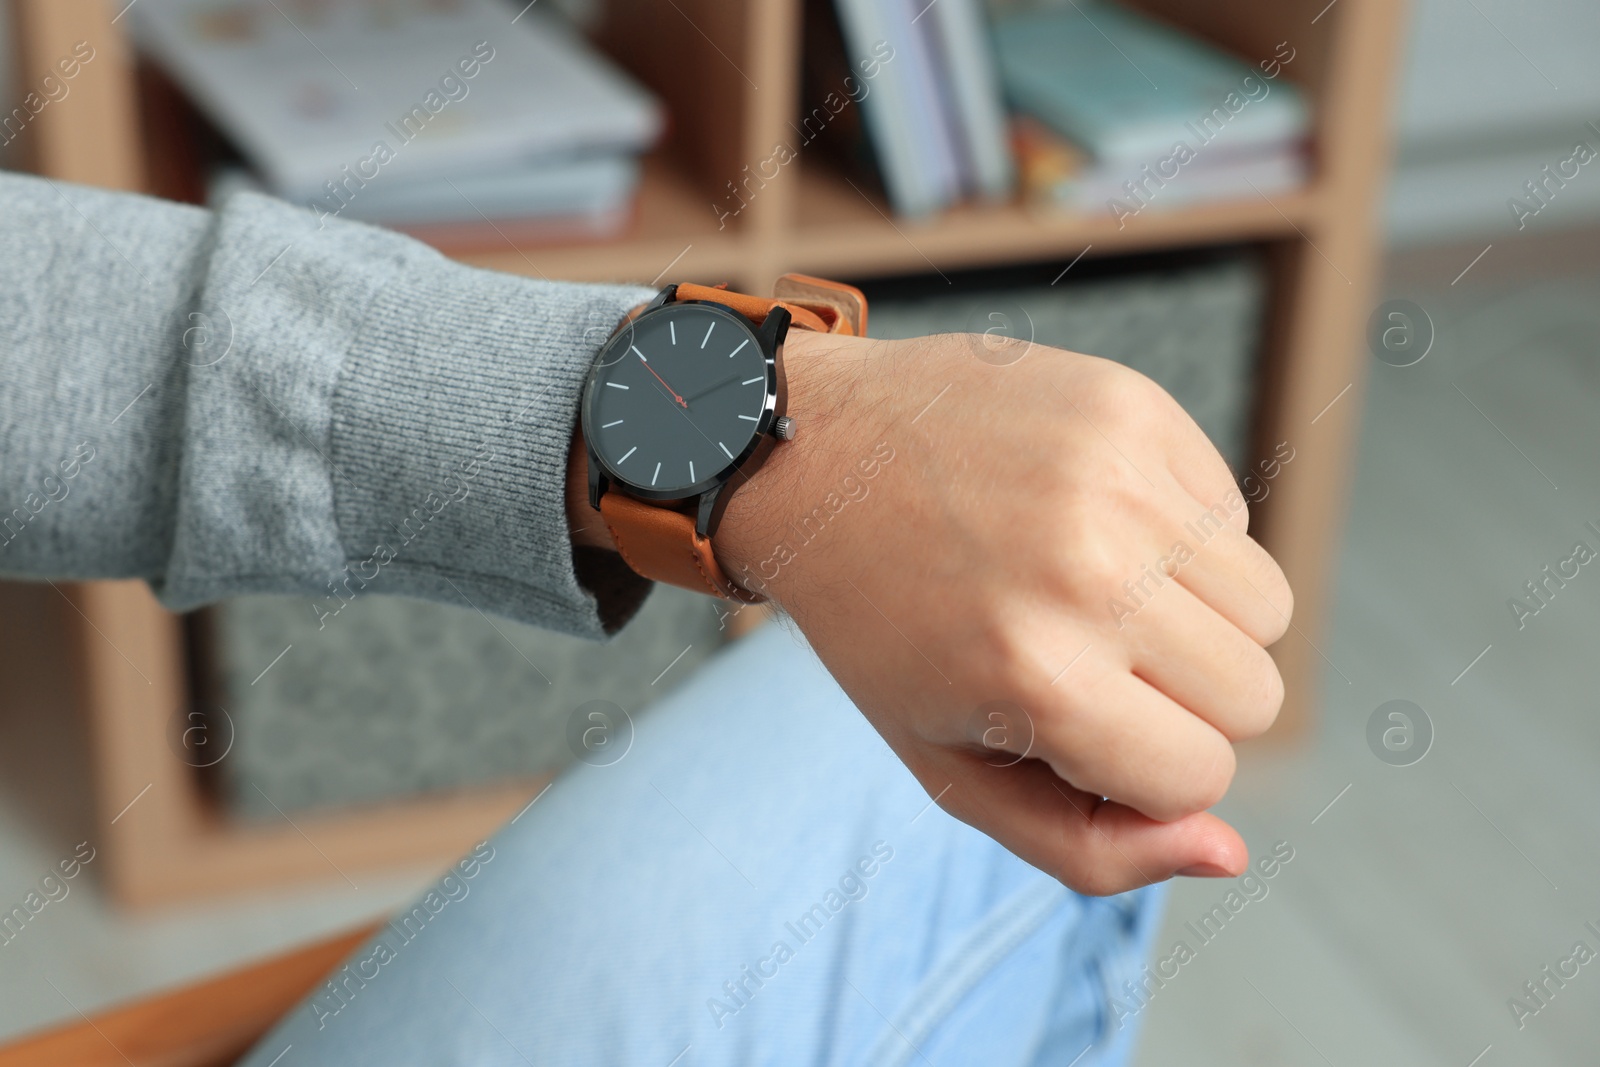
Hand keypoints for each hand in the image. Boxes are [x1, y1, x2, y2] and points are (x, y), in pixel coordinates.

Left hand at [710, 329, 1292, 895]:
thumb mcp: (949, 766)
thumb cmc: (882, 627)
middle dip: (1182, 699)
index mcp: (1037, 680)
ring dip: (1196, 617)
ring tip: (1093, 590)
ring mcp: (1117, 479)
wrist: (815, 456)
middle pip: (1255, 695)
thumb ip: (1087, 845)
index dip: (1143, 767)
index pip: (1202, 775)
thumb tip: (1228, 851)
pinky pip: (1233, 514)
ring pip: (1267, 605)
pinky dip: (1181, 535)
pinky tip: (1089, 520)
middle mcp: (1090, 574)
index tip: (1073, 724)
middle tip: (1086, 657)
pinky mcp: (1132, 407)